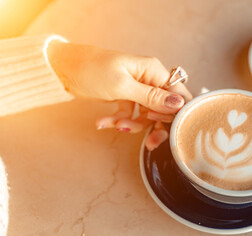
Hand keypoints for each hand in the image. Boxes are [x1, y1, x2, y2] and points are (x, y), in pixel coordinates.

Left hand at [47, 40, 191, 149]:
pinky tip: (103, 122)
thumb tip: (178, 103)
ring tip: (116, 125)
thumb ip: (151, 97)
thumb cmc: (92, 69)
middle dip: (156, 125)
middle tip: (150, 141)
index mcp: (153, 71)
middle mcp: (149, 80)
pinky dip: (120, 120)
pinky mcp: (126, 97)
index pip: (178, 94)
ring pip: (147, 115)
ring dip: (133, 124)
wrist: (64, 69)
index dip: (177, 112)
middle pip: (165, 108)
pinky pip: (131, 114)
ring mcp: (137, 89)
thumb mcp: (122, 86)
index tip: (169, 126)